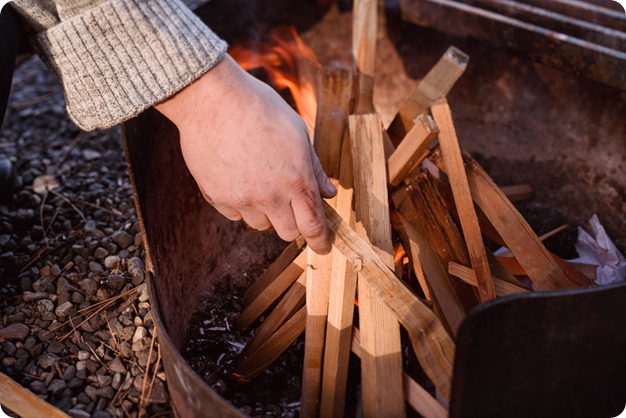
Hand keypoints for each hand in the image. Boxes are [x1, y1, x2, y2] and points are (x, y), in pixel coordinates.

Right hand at [155, 54, 335, 253]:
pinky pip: (234, 215)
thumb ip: (314, 168)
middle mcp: (271, 196)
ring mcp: (242, 199)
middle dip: (293, 223)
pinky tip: (237, 176)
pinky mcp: (217, 198)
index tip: (323, 247)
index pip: (313, 225)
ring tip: (258, 179)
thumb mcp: (297, 132)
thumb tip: (329, 192)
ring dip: (265, 212)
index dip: (321, 241)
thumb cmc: (259, 108)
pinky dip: (240, 203)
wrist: (212, 99)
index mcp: (296, 179)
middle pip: (289, 232)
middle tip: (288, 203)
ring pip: (260, 225)